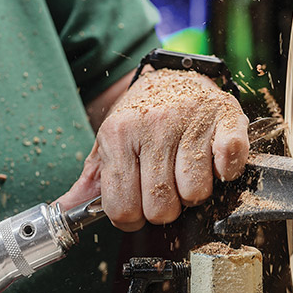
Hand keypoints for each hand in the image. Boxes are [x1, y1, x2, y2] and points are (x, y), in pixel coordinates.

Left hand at [57, 69, 248, 230]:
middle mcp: (154, 126)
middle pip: (161, 208)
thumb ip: (91, 182)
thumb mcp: (109, 143)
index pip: (122, 209)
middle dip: (166, 207)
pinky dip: (226, 172)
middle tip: (167, 185)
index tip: (139, 206)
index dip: (132, 217)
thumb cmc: (142, 116)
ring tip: (189, 170)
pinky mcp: (227, 119)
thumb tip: (62, 212)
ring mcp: (192, 122)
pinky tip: (215, 161)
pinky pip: (229, 164)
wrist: (173, 75)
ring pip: (196, 194)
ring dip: (195, 190)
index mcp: (119, 135)